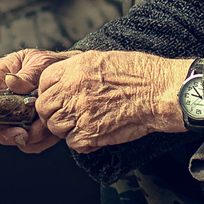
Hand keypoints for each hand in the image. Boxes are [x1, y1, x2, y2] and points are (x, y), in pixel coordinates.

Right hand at [0, 49, 67, 149]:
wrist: (74, 80)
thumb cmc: (52, 65)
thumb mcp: (41, 62)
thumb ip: (28, 73)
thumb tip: (12, 83)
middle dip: (3, 132)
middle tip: (21, 135)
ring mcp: (12, 117)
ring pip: (7, 136)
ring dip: (26, 137)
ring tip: (46, 127)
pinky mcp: (27, 130)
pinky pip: (27, 144)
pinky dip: (39, 143)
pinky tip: (52, 134)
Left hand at [34, 50, 191, 153]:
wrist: (159, 92)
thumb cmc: (139, 73)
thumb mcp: (102, 59)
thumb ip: (77, 70)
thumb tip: (64, 80)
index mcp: (74, 69)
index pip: (43, 83)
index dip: (50, 91)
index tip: (59, 97)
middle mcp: (72, 90)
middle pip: (44, 107)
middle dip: (53, 112)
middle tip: (68, 114)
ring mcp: (79, 114)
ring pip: (56, 128)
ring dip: (66, 128)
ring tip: (84, 123)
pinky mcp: (90, 134)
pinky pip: (73, 143)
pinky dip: (81, 142)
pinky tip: (95, 133)